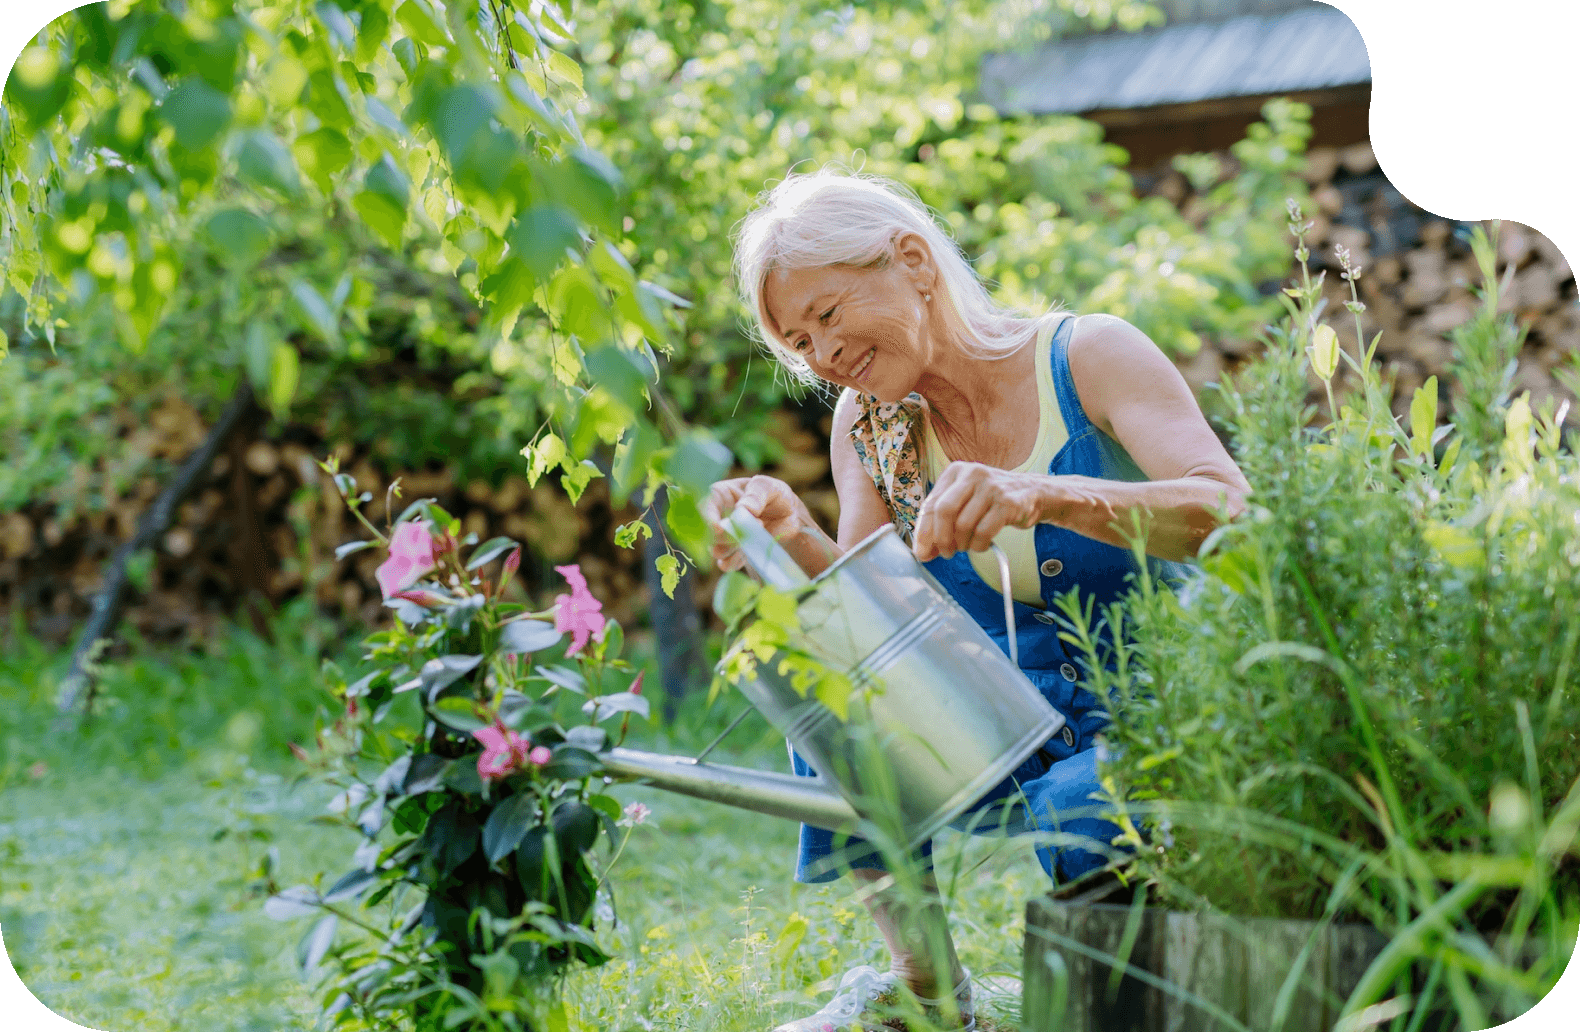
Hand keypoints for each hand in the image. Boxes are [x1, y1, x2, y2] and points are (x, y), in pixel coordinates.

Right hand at [703, 475, 813, 572]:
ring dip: (735, 549)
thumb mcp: (769, 486)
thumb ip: (757, 492)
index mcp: (720, 495)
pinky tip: (750, 552)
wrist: (789, 516)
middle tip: (759, 524)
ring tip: (758, 535)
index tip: (718, 528)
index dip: (707, 518)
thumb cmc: (774, 495)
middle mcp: (717, 517)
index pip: (704, 507)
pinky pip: (726, 563)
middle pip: (708, 533)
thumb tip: (744, 508)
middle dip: (728, 535)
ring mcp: (724, 538)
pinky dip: (736, 562)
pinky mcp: (733, 554)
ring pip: (716, 550)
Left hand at [911, 462, 1045, 561]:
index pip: (931, 504)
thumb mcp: (965, 500)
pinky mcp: (1008, 503)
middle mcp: (972, 474)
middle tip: (945, 553)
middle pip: (944, 511)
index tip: (921, 552)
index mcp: (955, 471)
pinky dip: (978, 545)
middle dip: (941, 538)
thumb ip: (943, 522)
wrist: (1032, 492)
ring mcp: (991, 487)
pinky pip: (984, 531)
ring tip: (966, 546)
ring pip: (964, 524)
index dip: (923, 532)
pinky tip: (980, 545)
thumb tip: (923, 551)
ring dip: (961, 544)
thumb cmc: (992, 499)